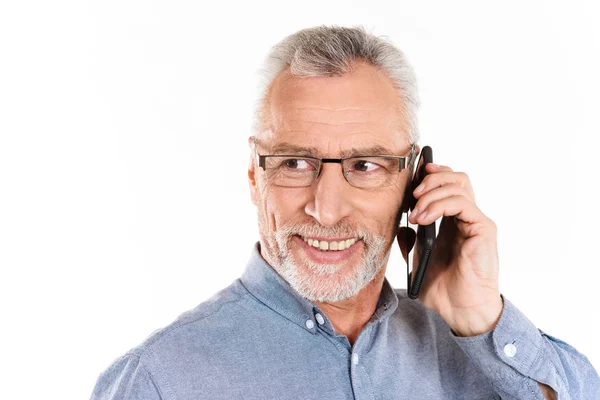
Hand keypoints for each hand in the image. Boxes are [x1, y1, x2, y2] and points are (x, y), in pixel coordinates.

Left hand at [397, 163, 502, 336]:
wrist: (461, 311)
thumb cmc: (445, 289)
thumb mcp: (419, 261)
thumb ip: (412, 242)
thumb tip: (401, 227)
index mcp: (453, 222)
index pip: (447, 184)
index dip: (430, 176)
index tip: (409, 179)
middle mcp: (467, 217)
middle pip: (455, 177)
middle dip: (430, 178)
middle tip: (411, 193)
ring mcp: (476, 222)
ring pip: (458, 185)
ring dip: (430, 194)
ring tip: (414, 214)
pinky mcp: (483, 229)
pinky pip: (462, 204)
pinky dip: (439, 205)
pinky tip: (423, 219)